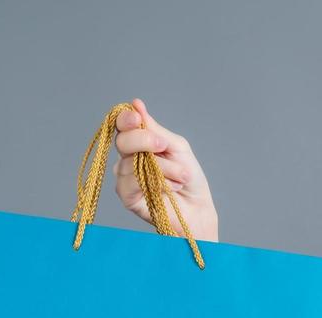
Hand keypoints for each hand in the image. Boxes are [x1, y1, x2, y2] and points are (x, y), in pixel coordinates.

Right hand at [112, 98, 218, 240]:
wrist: (199, 209)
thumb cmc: (189, 178)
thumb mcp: (176, 147)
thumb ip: (155, 129)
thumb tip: (135, 104)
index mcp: (139, 144)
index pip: (122, 126)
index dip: (126, 119)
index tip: (137, 118)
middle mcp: (128, 159)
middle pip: (122, 141)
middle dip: (144, 140)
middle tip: (164, 146)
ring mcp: (126, 178)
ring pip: (131, 162)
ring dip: (163, 167)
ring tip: (181, 176)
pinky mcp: (128, 197)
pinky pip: (130, 181)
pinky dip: (156, 181)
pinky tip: (171, 187)